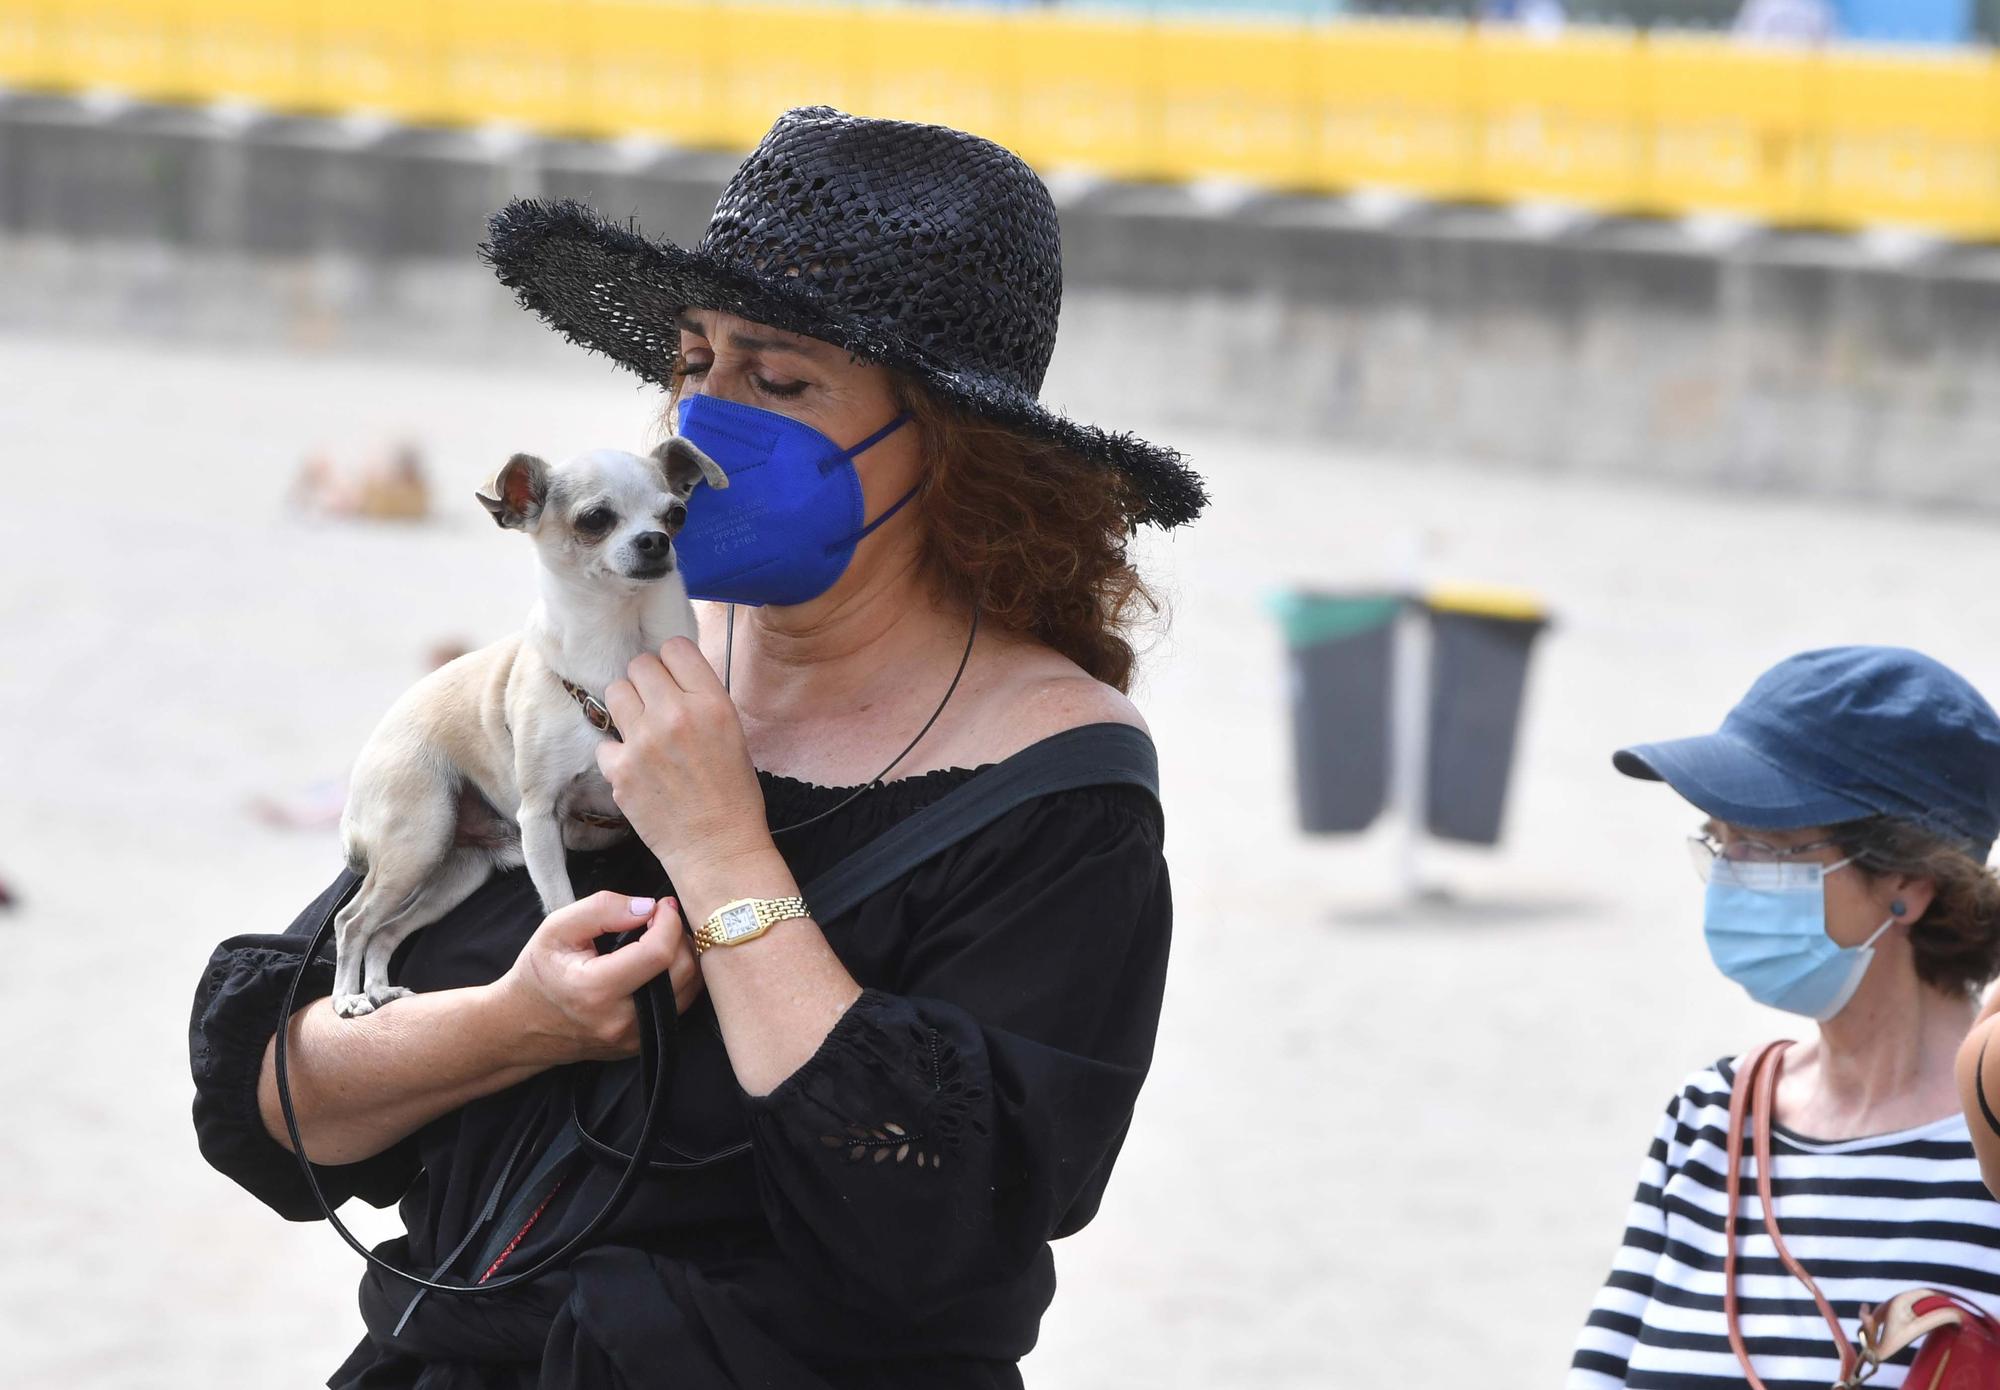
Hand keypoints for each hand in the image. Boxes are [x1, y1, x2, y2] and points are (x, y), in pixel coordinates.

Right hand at [494, 891, 701, 1065]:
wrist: (521, 1026)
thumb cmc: (539, 972)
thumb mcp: (557, 928)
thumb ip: (602, 909)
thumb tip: (648, 907)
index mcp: (595, 989)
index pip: (658, 953)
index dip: (669, 921)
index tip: (661, 905)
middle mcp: (619, 1020)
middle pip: (682, 972)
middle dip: (680, 936)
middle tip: (662, 918)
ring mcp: (633, 1038)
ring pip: (689, 992)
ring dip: (684, 957)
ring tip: (661, 938)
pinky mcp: (640, 1045)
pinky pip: (679, 1007)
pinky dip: (678, 980)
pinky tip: (659, 963)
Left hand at [599, 636, 777, 893]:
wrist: (717, 847)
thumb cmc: (732, 793)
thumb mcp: (733, 731)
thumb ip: (701, 698)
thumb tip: (670, 675)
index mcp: (711, 703)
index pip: (675, 647)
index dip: (672, 662)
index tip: (674, 678)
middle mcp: (676, 714)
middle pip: (640, 665)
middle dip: (646, 682)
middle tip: (655, 705)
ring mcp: (643, 741)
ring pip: (615, 691)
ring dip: (626, 706)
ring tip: (641, 729)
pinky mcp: (619, 769)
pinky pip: (605, 740)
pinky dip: (617, 752)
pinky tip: (636, 766)